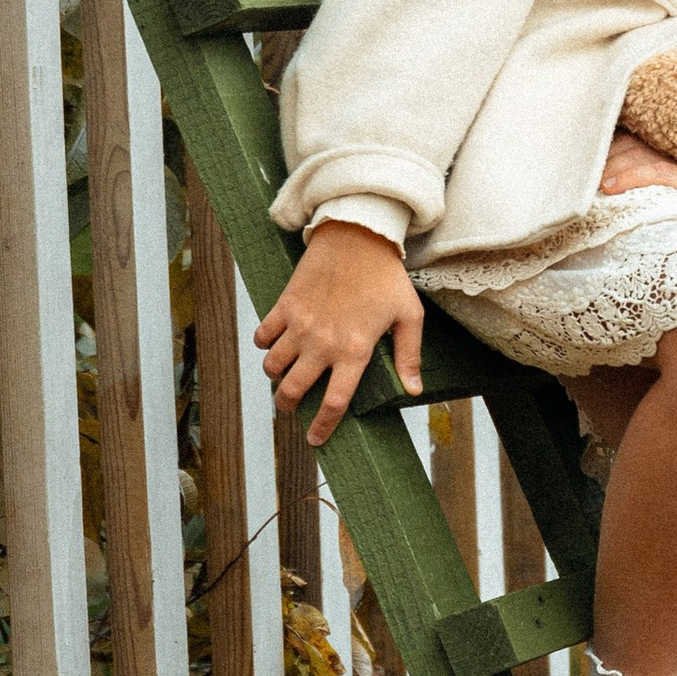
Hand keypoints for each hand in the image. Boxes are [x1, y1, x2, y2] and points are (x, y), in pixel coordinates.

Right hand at [255, 218, 423, 444]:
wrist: (358, 235)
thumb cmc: (388, 277)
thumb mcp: (409, 316)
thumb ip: (408, 356)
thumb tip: (413, 391)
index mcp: (355, 352)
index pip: (334, 403)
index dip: (323, 427)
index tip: (316, 440)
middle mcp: (323, 344)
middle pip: (293, 390)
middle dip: (288, 406)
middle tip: (290, 407)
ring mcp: (300, 326)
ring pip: (273, 367)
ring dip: (275, 376)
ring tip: (283, 375)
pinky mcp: (285, 306)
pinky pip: (262, 336)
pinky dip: (264, 345)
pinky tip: (274, 344)